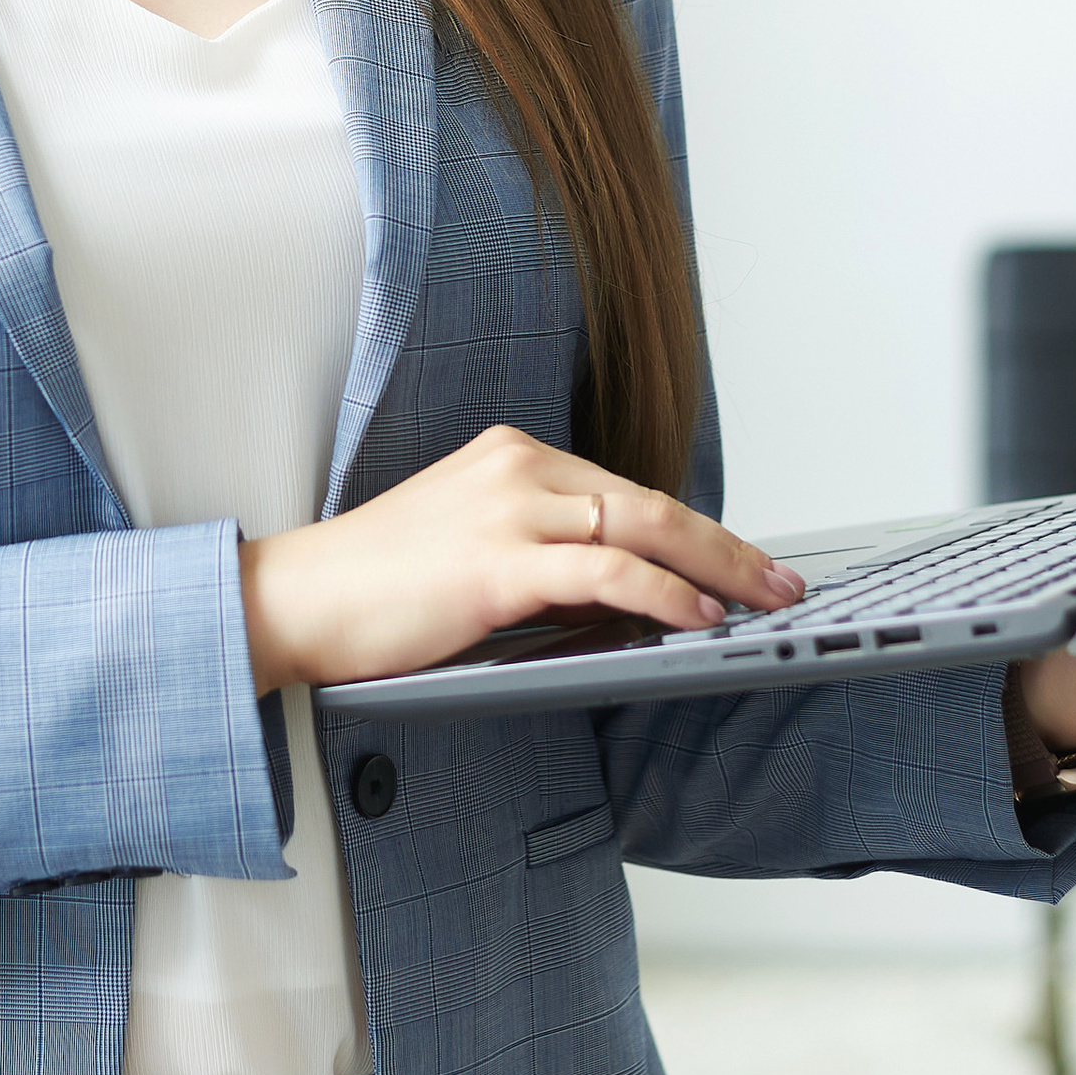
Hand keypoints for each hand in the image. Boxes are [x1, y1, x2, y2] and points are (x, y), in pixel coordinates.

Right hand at [239, 423, 806, 691]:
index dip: (697, 531)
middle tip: (781, 582)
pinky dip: (664, 593)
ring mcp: (509, 509)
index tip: (745, 563)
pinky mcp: (498, 562)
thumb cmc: (373, 590)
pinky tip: (698, 618)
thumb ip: (546, 562)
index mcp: (512, 456)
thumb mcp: (473, 556)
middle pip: (652, 500)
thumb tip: (627, 600)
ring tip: (762, 603)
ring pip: (643, 526)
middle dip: (729, 546)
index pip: (628, 490)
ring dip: (718, 569)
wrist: (294, 600)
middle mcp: (517, 466)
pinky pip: (606, 571)